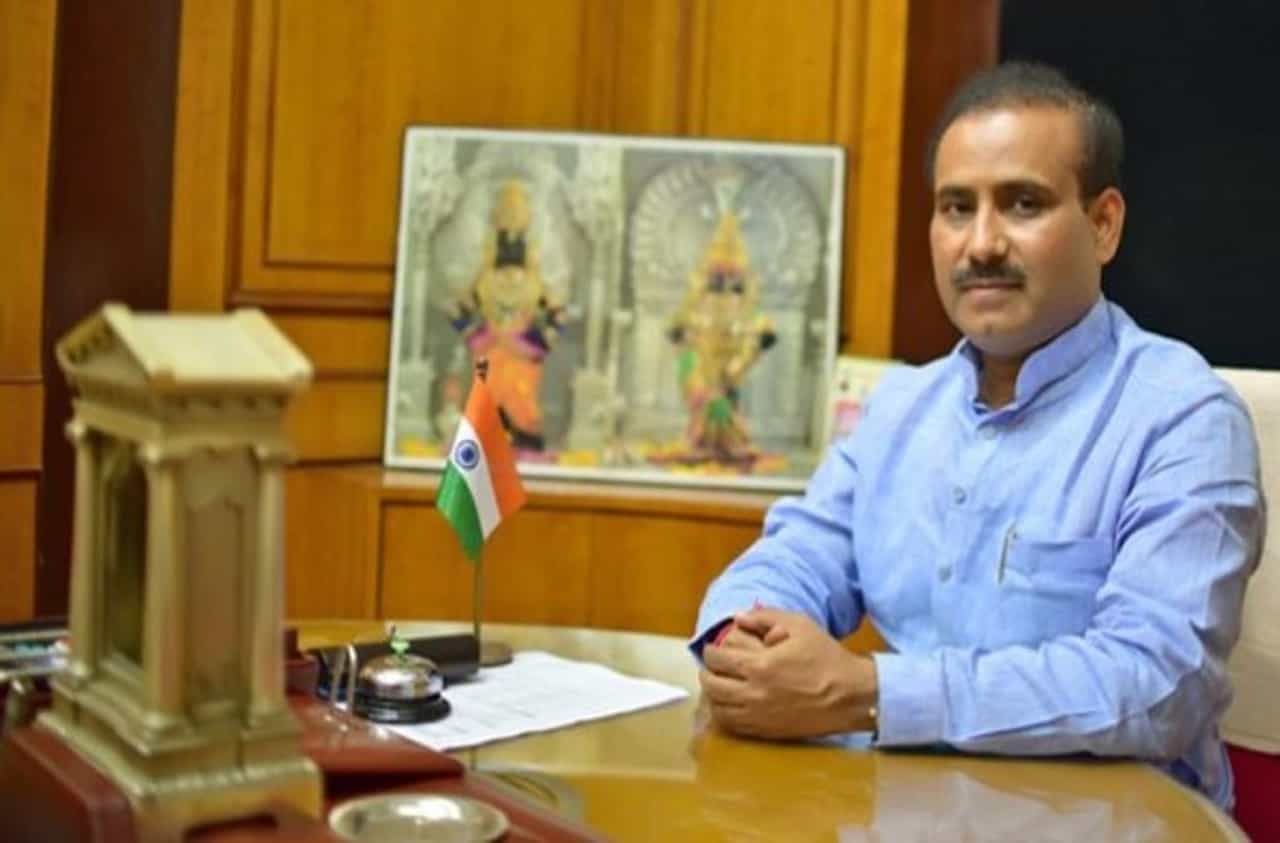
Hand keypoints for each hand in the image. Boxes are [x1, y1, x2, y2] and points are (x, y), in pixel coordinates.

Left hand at [699, 609, 876, 739]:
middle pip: (711, 686)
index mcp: (759, 666)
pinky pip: (733, 726)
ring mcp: (759, 716)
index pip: (716, 660)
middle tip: (713, 667)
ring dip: (714, 695)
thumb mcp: (799, 625)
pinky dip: (725, 715)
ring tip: (720, 685)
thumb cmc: (827, 657)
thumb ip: (765, 617)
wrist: (850, 696)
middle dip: (708, 673)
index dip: (710, 651)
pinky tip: (732, 705)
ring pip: (718, 709)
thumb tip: (738, 618)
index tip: (714, 649)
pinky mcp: (767, 732)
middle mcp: (754, 694)